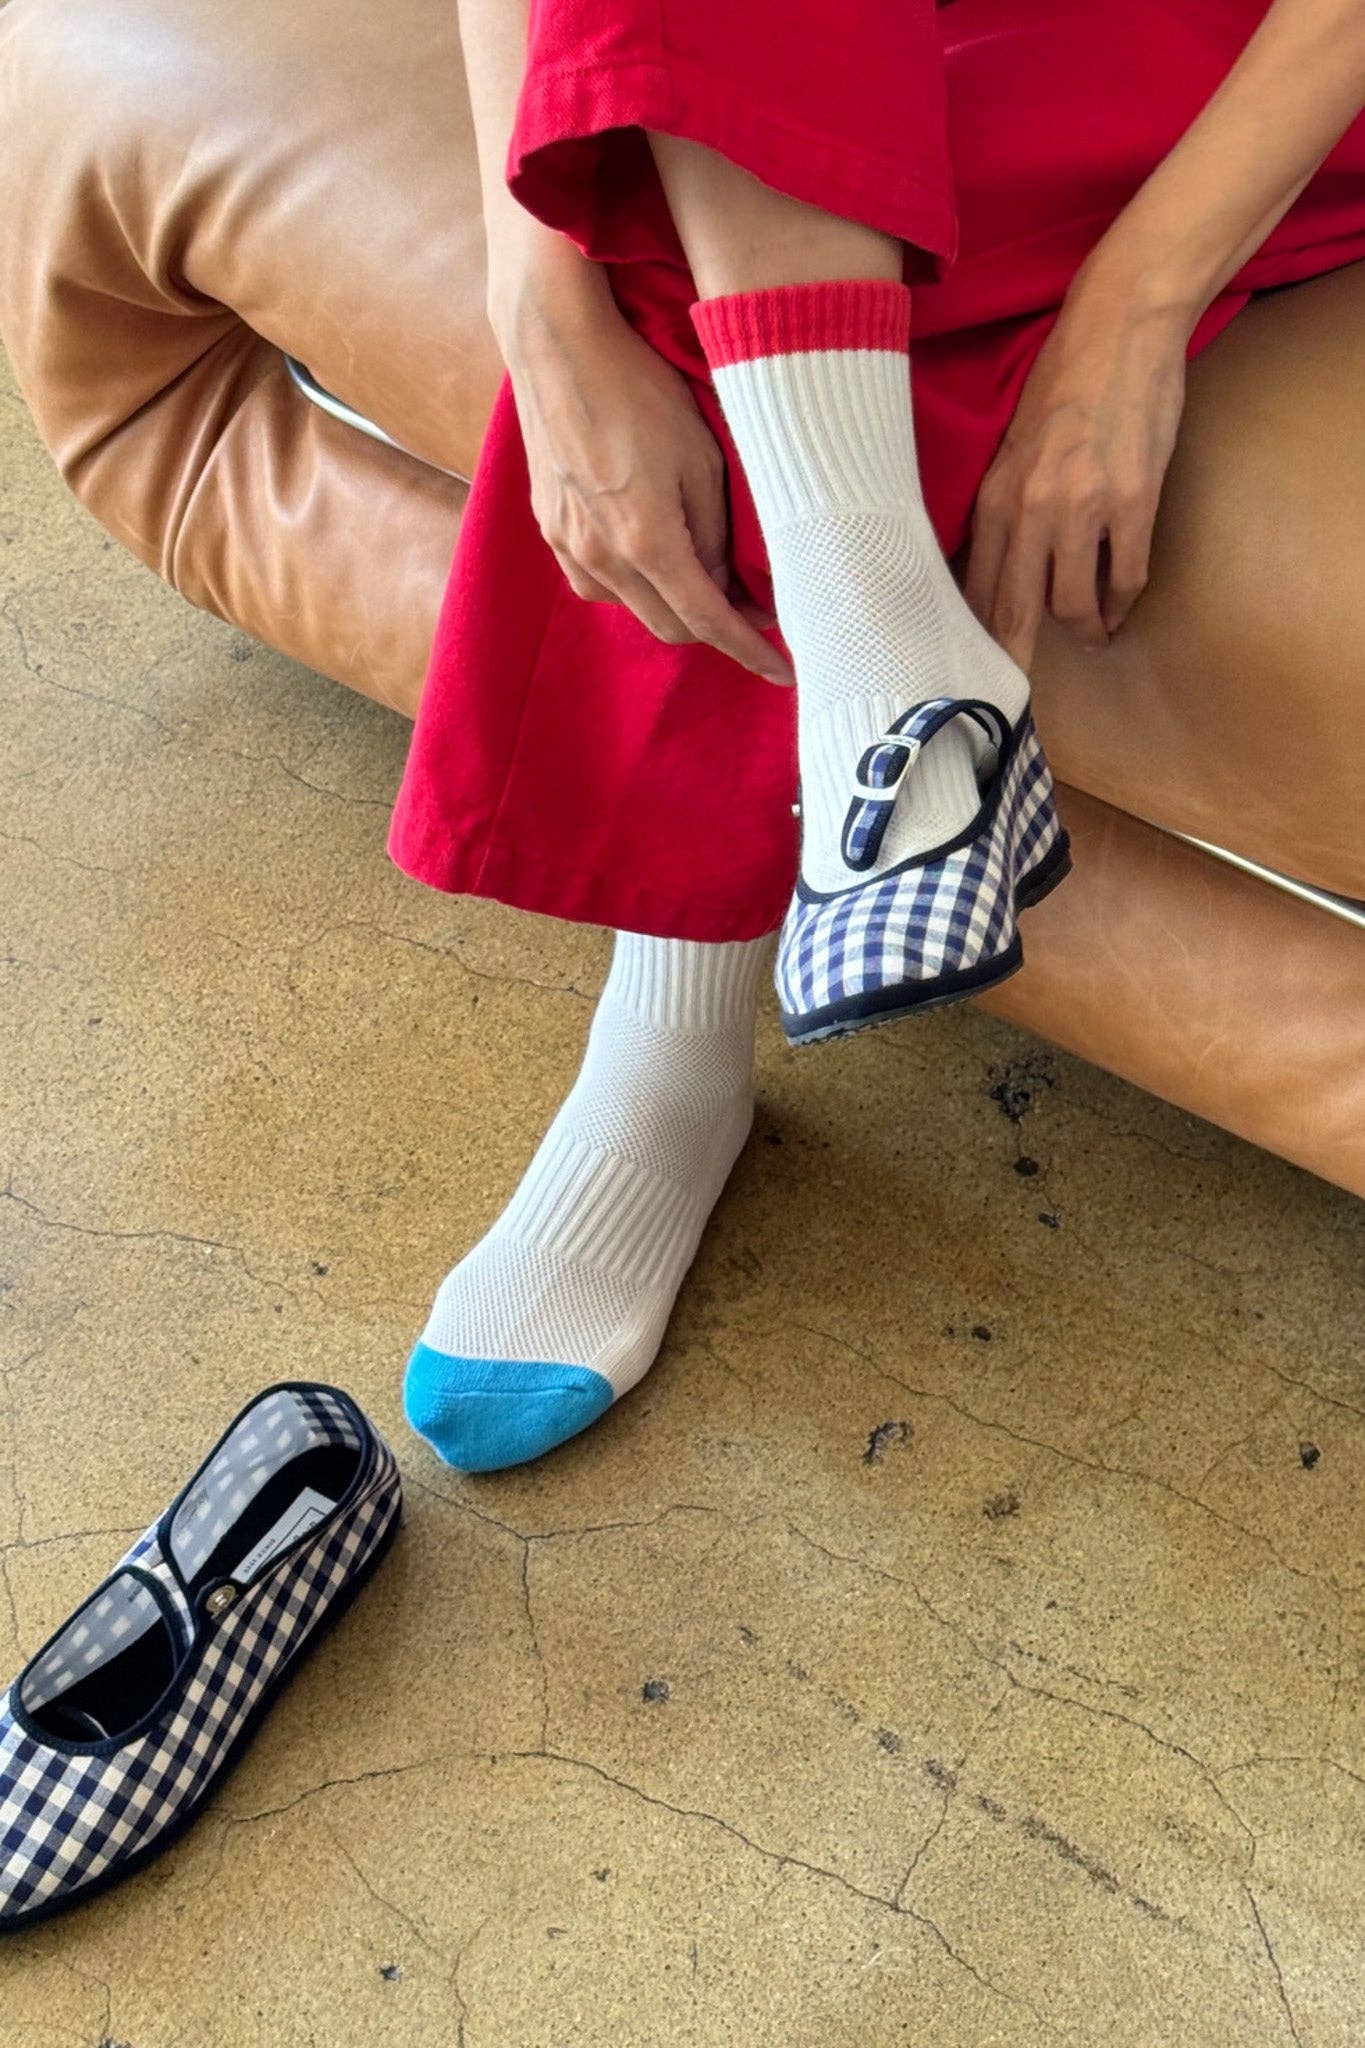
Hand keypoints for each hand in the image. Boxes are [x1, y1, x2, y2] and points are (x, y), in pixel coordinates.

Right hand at [494, 256, 790, 682]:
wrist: (557, 347)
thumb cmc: (639, 390)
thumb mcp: (702, 459)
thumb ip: (715, 535)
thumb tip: (728, 586)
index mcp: (646, 541)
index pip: (709, 621)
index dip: (750, 650)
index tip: (781, 671)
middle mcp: (601, 556)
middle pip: (669, 627)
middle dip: (714, 628)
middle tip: (753, 607)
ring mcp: (568, 545)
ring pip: (631, 608)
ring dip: (670, 605)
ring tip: (702, 574)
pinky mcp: (549, 527)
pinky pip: (596, 583)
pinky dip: (631, 585)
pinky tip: (648, 554)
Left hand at [964, 274, 1189, 670]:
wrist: (1120, 327)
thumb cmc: (1065, 381)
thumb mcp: (1013, 445)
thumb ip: (1004, 505)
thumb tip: (995, 566)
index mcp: (995, 496)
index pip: (976, 588)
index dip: (977, 638)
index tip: (976, 671)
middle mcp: (1031, 508)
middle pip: (1016, 612)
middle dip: (1018, 661)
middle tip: (1019, 698)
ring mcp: (1083, 507)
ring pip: (1073, 604)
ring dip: (1084, 628)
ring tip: (1092, 635)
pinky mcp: (1133, 501)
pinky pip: (1124, 576)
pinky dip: (1122, 601)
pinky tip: (1119, 607)